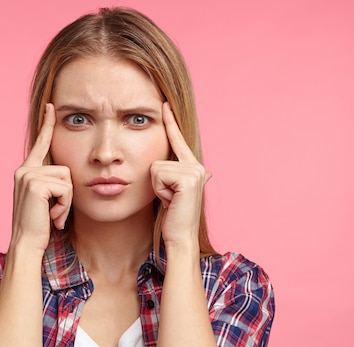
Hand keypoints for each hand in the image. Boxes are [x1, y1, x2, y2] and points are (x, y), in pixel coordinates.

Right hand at [10, 103, 72, 251]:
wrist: (26, 243)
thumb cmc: (39, 226)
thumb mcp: (46, 200)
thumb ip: (52, 184)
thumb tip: (67, 176)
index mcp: (27, 171)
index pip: (40, 143)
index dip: (47, 125)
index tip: (52, 106)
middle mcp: (25, 170)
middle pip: (65, 168)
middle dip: (67, 194)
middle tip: (55, 213)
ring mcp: (28, 175)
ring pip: (68, 179)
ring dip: (66, 202)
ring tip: (53, 215)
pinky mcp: (35, 184)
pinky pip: (65, 189)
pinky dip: (64, 206)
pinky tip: (51, 217)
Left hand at [151, 102, 210, 246]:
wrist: (181, 236)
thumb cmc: (172, 217)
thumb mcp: (170, 192)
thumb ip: (171, 176)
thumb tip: (182, 170)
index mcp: (193, 167)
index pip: (177, 140)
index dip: (170, 122)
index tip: (164, 104)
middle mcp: (197, 166)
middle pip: (158, 159)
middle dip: (157, 183)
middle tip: (171, 199)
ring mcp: (195, 171)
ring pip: (155, 167)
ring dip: (158, 188)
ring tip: (170, 201)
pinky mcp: (188, 179)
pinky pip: (158, 175)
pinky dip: (160, 190)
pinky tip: (172, 201)